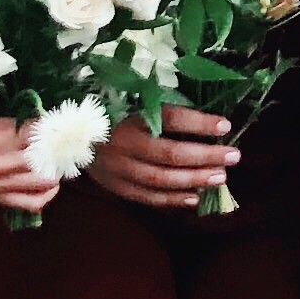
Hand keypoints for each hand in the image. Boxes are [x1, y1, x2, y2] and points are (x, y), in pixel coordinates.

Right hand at [87, 106, 236, 211]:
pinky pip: (147, 197)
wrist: (65, 134)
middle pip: (170, 153)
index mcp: (125, 114)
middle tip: (234, 156)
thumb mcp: (127, 99)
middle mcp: (121, 143)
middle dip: (205, 156)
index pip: (169, 118)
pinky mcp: (113, 185)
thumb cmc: (106, 112)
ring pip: (161, 179)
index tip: (226, 125)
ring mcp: (116, 168)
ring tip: (221, 177)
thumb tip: (202, 116)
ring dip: (194, 180)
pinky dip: (172, 199)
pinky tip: (195, 198)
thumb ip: (159, 106)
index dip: (199, 123)